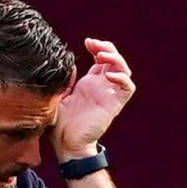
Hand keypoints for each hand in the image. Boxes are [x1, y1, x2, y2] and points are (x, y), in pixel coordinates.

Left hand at [52, 38, 135, 160]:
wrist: (66, 145)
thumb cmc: (60, 126)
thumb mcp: (58, 97)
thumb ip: (66, 81)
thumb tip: (69, 65)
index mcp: (89, 84)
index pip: (101, 59)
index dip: (98, 47)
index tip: (87, 42)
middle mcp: (102, 87)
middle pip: (114, 60)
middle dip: (107, 48)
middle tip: (94, 44)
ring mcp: (109, 95)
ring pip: (124, 70)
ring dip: (116, 59)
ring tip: (102, 55)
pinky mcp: (114, 105)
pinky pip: (128, 88)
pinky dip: (122, 78)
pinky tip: (108, 75)